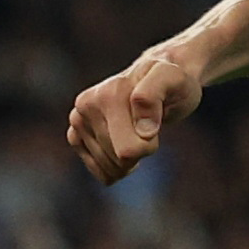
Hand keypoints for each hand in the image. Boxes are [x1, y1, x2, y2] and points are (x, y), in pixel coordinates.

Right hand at [70, 44, 209, 185]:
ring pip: (109, 168)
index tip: (155, 124)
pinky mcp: (76, 134)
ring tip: (136, 134)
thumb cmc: (171, 82)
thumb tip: (142, 129)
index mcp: (109, 95)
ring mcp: (78, 120)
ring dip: (130, 160)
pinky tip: (124, 149)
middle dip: (140, 151)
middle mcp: (86, 105)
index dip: (149, 145)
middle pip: (119, 160)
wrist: (158, 77)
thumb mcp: (173, 79)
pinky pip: (97, 170)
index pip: (128, 150)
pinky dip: (115, 168)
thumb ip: (153, 94)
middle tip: (147, 127)